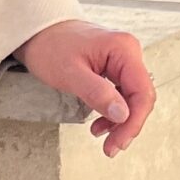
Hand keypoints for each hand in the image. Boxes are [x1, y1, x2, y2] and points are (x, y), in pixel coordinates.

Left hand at [12, 18, 154, 156]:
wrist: (38, 31)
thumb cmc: (50, 47)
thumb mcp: (69, 74)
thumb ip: (97, 93)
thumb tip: (123, 115)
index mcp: (123, 49)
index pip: (142, 93)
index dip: (134, 122)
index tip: (117, 143)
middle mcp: (129, 52)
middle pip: (140, 97)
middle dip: (127, 125)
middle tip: (110, 148)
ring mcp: (123, 59)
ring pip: (132, 98)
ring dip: (120, 121)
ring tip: (100, 136)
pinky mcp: (115, 66)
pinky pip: (122, 93)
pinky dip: (112, 111)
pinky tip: (99, 124)